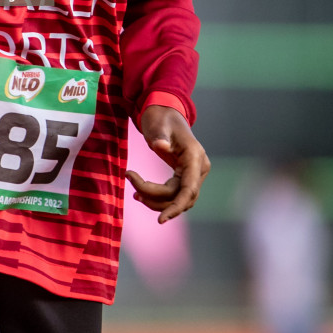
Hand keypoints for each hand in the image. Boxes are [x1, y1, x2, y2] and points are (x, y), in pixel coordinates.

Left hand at [126, 105, 209, 222]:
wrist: (165, 111)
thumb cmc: (161, 117)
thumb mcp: (158, 124)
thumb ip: (160, 136)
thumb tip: (160, 146)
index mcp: (195, 156)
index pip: (189, 189)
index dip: (176, 207)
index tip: (160, 220)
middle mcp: (199, 168)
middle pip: (180, 197)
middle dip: (156, 198)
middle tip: (133, 190)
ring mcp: (194, 173)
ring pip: (177, 199)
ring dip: (155, 201)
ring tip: (135, 192)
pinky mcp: (186, 176)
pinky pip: (174, 194)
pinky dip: (158, 197)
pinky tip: (141, 193)